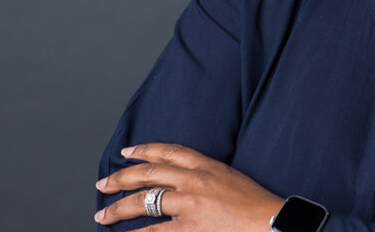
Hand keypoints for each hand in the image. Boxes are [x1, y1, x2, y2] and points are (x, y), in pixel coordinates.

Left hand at [94, 143, 283, 229]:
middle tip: (104, 184)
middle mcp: (194, 181)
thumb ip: (208, 176)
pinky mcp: (189, 228)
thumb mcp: (232, 178)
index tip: (128, 152)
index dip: (144, 150)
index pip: (169, 151)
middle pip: (149, 173)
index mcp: (207, 165)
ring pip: (144, 201)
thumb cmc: (257, 205)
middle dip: (122, 178)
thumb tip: (185, 183)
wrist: (271, 222)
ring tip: (103, 215)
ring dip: (119, 208)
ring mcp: (190, 204)